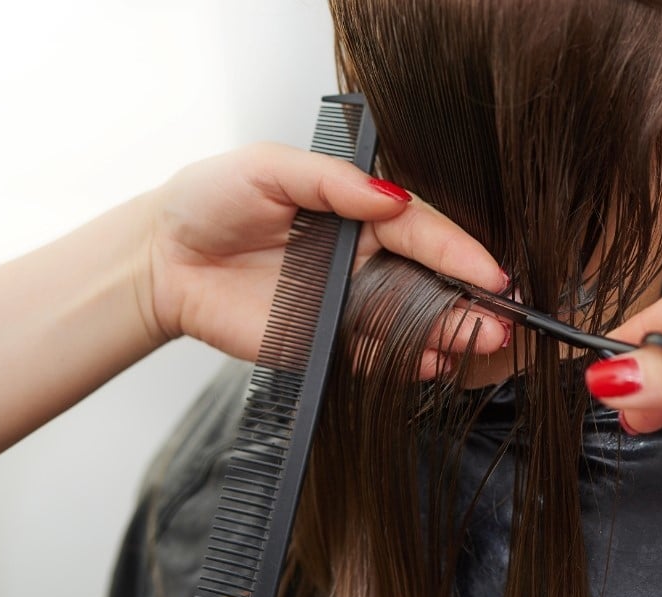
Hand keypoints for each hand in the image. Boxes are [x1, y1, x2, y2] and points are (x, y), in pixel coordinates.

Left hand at [139, 143, 509, 376]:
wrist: (161, 259)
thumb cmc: (210, 200)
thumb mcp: (268, 168)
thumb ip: (330, 181)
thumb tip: (387, 196)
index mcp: (360, 212)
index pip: (423, 231)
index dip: (460, 252)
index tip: (490, 273)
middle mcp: (365, 258)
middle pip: (431, 280)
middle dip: (470, 301)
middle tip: (500, 320)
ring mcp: (350, 303)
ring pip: (412, 321)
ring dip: (450, 334)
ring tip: (479, 343)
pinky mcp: (327, 342)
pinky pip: (374, 355)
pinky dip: (405, 362)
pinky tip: (432, 364)